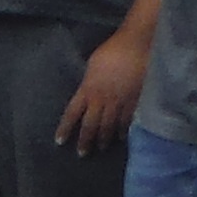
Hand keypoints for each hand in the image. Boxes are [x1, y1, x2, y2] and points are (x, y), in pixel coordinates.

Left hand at [57, 27, 146, 145]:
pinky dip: (123, 130)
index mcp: (87, 89)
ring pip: (108, 126)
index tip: (59, 141)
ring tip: (102, 148)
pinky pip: (127, 119)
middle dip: (85, 140)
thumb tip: (87, 91)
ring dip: (104, 139)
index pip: (71, 113)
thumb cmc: (113, 49)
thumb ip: (89, 82)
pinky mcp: (135, 100)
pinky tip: (122, 137)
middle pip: (90, 125)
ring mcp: (118, 101)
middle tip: (82, 153)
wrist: (137, 43)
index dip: (65, 128)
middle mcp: (101, 99)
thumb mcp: (92, 66)